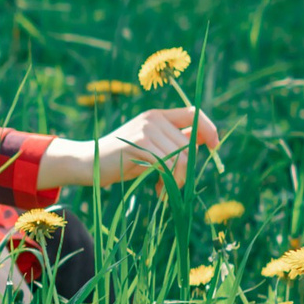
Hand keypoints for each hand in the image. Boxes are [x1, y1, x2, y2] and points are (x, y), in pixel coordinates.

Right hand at [71, 107, 219, 187]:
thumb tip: (204, 141)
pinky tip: (158, 190)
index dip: (209, 129)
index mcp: (157, 116)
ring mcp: (145, 130)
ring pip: (181, 157)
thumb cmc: (121, 159)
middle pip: (189, 145)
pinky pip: (168, 164)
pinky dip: (168, 182)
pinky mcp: (138, 144)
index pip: (193, 113)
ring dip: (178, 180)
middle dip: (186, 171)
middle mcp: (153, 119)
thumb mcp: (152, 148)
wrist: (88, 163)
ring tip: (164, 189)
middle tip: (173, 186)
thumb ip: (173, 142)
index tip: (214, 147)